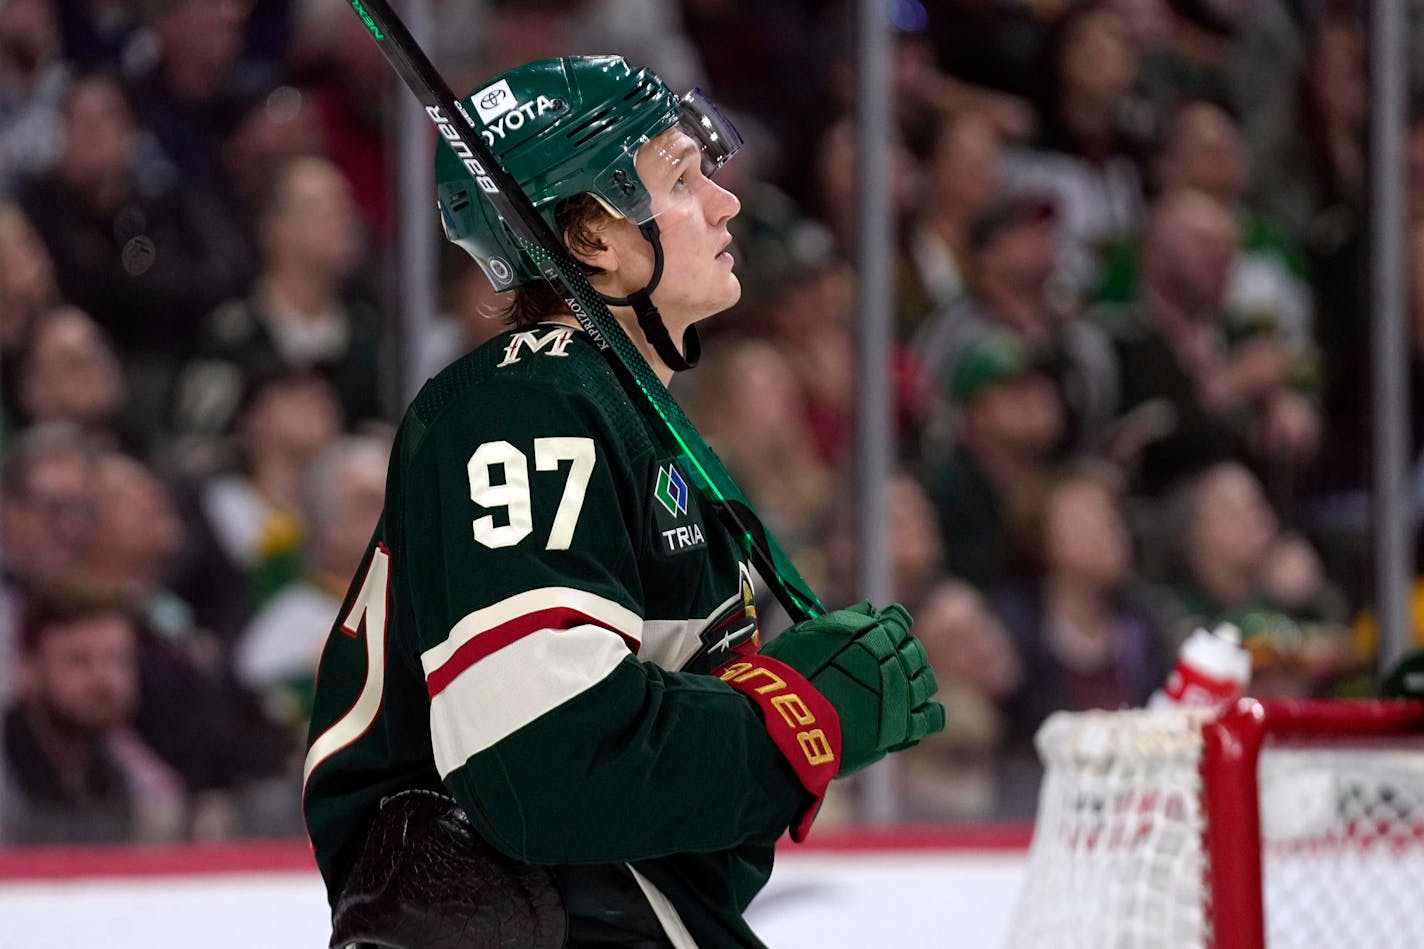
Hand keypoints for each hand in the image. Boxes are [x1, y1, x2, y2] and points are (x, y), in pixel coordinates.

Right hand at [762, 602, 944, 774]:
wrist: (790, 722)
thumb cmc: (791, 675)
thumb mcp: (811, 634)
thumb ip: (846, 621)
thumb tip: (868, 609)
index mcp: (875, 633)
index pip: (898, 620)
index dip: (891, 625)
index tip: (882, 630)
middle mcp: (895, 660)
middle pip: (913, 651)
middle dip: (902, 653)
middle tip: (883, 664)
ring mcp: (903, 694)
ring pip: (925, 680)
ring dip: (914, 679)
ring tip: (896, 688)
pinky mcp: (903, 727)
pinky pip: (931, 716)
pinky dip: (926, 710)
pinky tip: (913, 710)